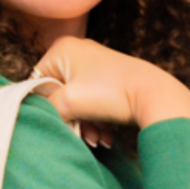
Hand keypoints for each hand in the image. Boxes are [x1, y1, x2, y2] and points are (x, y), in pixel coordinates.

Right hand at [31, 37, 189, 134]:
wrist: (156, 97)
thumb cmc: (112, 94)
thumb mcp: (68, 102)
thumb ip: (43, 106)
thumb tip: (32, 113)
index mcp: (62, 49)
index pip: (37, 83)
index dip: (47, 107)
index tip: (63, 123)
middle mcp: (79, 51)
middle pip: (59, 94)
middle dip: (71, 120)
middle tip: (83, 136)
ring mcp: (96, 65)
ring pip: (78, 102)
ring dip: (85, 125)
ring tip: (98, 139)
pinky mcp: (111, 80)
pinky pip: (94, 103)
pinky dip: (97, 121)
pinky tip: (106, 136)